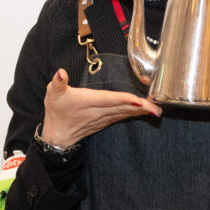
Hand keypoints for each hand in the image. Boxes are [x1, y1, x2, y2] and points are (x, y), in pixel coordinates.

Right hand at [41, 68, 161, 146]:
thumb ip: (57, 82)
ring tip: (157, 109)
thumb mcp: (52, 94)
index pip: (108, 100)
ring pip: (125, 113)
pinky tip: (146, 111)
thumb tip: (60, 73)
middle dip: (141, 107)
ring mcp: (104, 118)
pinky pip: (123, 116)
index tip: (137, 101)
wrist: (58, 135)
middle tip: (157, 107)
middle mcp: (98, 111)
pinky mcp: (106, 121)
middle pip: (123, 108)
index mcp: (87, 102)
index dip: (123, 100)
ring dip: (142, 111)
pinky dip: (135, 113)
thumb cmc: (57, 112)